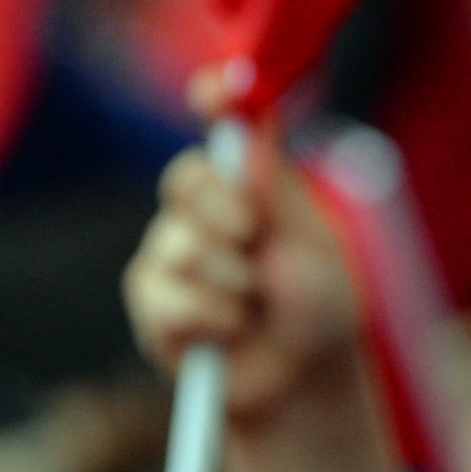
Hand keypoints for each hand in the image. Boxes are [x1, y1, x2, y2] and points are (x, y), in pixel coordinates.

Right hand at [121, 103, 409, 471]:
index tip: (218, 90)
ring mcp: (171, 250)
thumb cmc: (317, 306)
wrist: (303, 381)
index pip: (223, 120)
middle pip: (184, 178)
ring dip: (230, 281)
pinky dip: (210, 318)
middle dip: (226, 213)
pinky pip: (167, 298)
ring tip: (255, 305)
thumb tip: (247, 129)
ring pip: (179, 245)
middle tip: (257, 243)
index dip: (215, 95)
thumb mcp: (312, 246)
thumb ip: (275, 190)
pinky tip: (231, 332)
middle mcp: (204, 204)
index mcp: (249, 176)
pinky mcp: (153, 302)